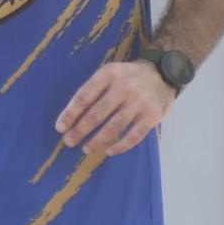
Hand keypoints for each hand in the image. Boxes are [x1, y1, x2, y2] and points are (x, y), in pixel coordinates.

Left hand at [55, 60, 175, 156]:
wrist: (163, 73)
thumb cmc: (128, 77)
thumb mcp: (109, 73)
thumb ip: (93, 90)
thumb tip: (71, 115)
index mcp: (108, 75)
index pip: (84, 97)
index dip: (70, 114)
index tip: (60, 128)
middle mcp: (124, 87)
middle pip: (97, 113)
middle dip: (80, 130)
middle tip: (69, 141)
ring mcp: (139, 102)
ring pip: (114, 126)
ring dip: (97, 140)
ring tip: (86, 148)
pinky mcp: (153, 115)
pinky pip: (134, 135)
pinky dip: (121, 145)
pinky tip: (109, 151)